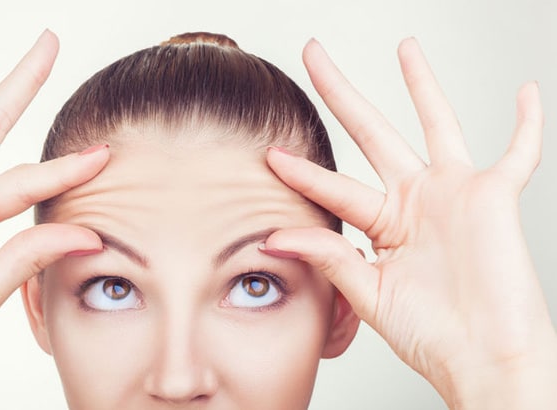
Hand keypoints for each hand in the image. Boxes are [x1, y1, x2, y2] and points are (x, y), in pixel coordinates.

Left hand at [262, 38, 556, 407]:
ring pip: (436, 124)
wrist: (484, 360)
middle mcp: (416, 201)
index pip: (334, 186)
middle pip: (371, 133)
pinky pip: (519, 151)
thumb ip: (328, 257)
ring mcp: (455, 194)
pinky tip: (526, 92)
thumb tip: (273, 235)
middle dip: (341, 93)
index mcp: (384, 225)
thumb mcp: (368, 292)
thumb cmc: (432, 336)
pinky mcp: (495, 197)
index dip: (302, 171)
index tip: (270, 153)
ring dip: (421, 85)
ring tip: (404, 47)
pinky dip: (528, 124)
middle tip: (313, 55)